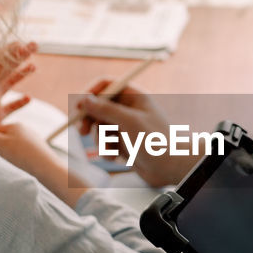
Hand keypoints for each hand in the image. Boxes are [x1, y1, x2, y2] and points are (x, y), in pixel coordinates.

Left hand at [0, 42, 36, 141]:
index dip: (8, 51)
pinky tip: (29, 98)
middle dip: (21, 56)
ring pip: (11, 84)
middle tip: (34, 44)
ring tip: (34, 66)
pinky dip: (20, 103)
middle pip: (7, 68)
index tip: (19, 42)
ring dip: (22, 75)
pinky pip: (11, 107)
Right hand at [0, 121, 92, 205]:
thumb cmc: (24, 156)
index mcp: (15, 126)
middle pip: (2, 139)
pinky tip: (18, 170)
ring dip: (7, 158)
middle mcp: (25, 131)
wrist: (50, 172)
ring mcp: (33, 143)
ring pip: (12, 150)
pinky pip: (21, 157)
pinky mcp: (38, 154)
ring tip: (8, 167)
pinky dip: (17, 163)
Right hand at [75, 81, 192, 185]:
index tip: (80, 105)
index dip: (91, 92)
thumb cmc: (156, 141)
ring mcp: (125, 125)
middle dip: (89, 119)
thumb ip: (106, 109)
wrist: (172, 167)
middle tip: (82, 131)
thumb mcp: (129, 122)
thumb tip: (85, 98)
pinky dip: (106, 149)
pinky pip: (105, 141)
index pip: (106, 84)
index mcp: (134, 96)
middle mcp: (128, 108)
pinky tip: (115, 158)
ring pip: (99, 126)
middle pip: (98, 105)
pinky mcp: (123, 142)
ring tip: (109, 150)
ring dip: (99, 139)